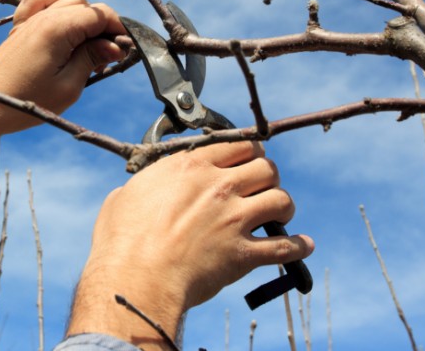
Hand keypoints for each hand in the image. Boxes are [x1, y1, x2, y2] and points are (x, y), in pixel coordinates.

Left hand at [0, 0, 126, 136]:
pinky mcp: (20, 28)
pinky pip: (41, 1)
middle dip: (102, 27)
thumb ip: (93, 59)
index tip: (125, 50)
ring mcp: (29, 20)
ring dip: (82, 20)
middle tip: (105, 58)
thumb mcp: (69, 87)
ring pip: (68, 2)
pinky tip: (62, 25)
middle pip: (86, 6)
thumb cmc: (26, 102)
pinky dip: (55, 6)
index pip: (100, 14)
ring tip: (85, 50)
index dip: (118, 29)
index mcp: (58, 29)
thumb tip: (115, 45)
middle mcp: (44, 17)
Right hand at [67, 141, 313, 348]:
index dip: (250, 152)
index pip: (239, 145)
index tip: (250, 160)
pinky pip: (285, 247)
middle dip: (269, 176)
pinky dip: (297, 247)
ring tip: (278, 215)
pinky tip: (303, 245)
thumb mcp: (125, 197)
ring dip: (283, 207)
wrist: (135, 279)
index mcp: (192, 168)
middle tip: (262, 187)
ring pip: (281, 200)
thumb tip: (146, 188)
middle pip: (267, 168)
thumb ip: (147, 185)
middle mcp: (219, 187)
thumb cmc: (121, 242)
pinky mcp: (243, 254)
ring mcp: (235, 220)